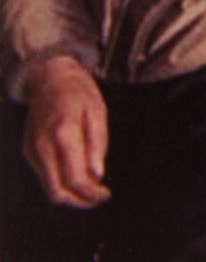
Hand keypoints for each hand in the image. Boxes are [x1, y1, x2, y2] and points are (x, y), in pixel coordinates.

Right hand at [22, 55, 110, 207]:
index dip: (91, 193)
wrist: (50, 78)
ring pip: (49, 187)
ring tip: (91, 188)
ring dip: (70, 194)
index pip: (74, 177)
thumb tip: (97, 174)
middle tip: (98, 197)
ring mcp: (32, 149)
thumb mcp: (97, 111)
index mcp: (63, 133)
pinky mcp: (28, 151)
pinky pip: (44, 176)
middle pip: (57, 191)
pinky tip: (77, 174)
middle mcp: (42, 145)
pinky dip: (60, 181)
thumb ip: (98, 143)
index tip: (105, 194)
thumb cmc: (78, 91)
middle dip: (79, 200)